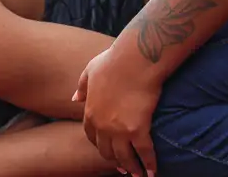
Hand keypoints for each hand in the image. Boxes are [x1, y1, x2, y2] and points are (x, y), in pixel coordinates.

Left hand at [73, 44, 162, 176]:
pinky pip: (144, 153)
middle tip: (122, 167)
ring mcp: (119, 130)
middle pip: (106, 150)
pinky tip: (153, 172)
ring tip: (138, 175)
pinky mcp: (138, 130)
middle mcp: (102, 125)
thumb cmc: (113, 62)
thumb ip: (82, 87)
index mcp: (90, 111)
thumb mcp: (89, 71)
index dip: (99, 145)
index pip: (91, 136)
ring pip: (124, 157)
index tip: (106, 150)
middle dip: (114, 160)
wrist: (133, 61)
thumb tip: (74, 98)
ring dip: (131, 168)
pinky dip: (150, 165)